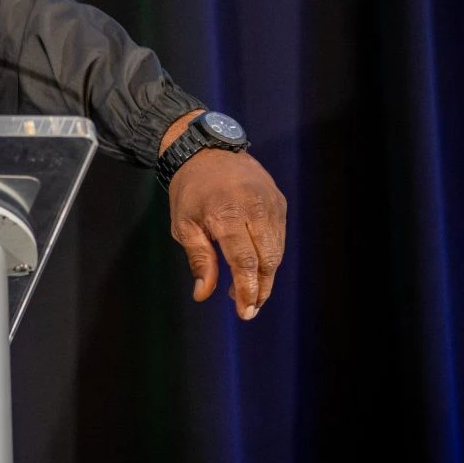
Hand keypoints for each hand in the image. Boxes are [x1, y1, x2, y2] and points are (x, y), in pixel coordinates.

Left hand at [160, 115, 286, 319]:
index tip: (244, 312)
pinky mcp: (279, 201)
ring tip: (248, 291)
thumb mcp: (183, 225)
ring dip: (266, 275)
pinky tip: (255, 267)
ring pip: (277, 251)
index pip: (244, 261)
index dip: (247, 290)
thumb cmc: (190, 191)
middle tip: (248, 309)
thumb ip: (199, 259)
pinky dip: (270, 256)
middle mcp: (254, 207)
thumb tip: (203, 294)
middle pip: (267, 259)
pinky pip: (279, 237)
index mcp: (226, 213)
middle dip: (260, 288)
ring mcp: (271, 203)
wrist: (206, 150)